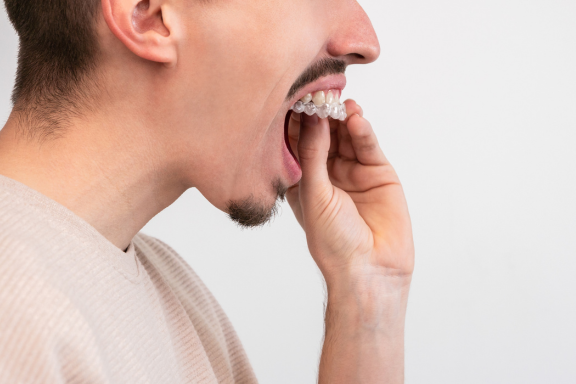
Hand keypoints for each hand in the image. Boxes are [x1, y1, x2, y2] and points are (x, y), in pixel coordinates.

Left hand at [286, 100, 413, 286]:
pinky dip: (362, 130)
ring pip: (346, 136)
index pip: (297, 144)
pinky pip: (367, 145)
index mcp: (303, 181)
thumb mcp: (314, 194)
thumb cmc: (333, 241)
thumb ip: (312, 155)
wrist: (369, 269)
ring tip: (339, 103)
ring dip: (342, 118)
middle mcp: (327, 174)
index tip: (294, 96)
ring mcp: (353, 171)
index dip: (296, 122)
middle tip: (320, 92)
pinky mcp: (378, 173)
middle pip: (323, 134)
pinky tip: (356, 118)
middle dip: (321, 114)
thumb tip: (310, 118)